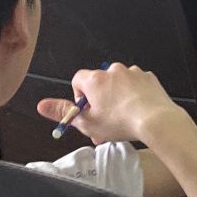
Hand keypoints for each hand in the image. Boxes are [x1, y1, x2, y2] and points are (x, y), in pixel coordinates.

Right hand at [36, 63, 184, 145]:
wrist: (155, 119)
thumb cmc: (119, 122)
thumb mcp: (87, 122)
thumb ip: (63, 112)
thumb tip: (41, 105)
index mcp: (95, 79)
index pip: (78, 80)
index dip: (79, 97)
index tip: (86, 111)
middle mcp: (113, 70)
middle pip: (99, 85)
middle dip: (99, 104)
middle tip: (102, 125)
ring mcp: (133, 72)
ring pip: (118, 86)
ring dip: (116, 101)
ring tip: (120, 123)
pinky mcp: (148, 78)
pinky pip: (135, 86)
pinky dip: (133, 97)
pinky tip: (136, 114)